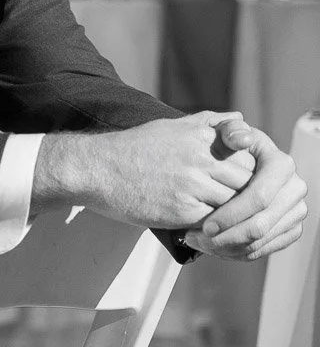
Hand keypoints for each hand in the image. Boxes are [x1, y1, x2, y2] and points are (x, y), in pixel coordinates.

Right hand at [33, 111, 256, 229]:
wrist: (96, 169)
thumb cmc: (133, 148)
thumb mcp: (172, 125)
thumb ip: (209, 122)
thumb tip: (240, 118)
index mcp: (201, 136)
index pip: (248, 157)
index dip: (249, 173)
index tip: (241, 183)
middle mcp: (200, 158)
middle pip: (246, 182)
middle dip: (245, 197)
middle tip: (240, 207)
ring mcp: (191, 185)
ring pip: (233, 205)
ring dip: (232, 215)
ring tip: (225, 221)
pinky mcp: (180, 211)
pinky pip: (213, 223)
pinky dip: (214, 228)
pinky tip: (205, 228)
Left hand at [184, 124, 307, 259]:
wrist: (238, 166)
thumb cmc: (228, 149)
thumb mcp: (225, 133)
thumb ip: (229, 130)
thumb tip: (242, 136)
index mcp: (282, 165)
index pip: (259, 197)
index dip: (231, 214)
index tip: (205, 225)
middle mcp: (294, 189)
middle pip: (260, 225)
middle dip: (225, 237)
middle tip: (195, 239)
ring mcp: (295, 211)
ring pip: (259, 241)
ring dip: (225, 247)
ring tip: (198, 242)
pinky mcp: (291, 229)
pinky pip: (263, 249)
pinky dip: (235, 252)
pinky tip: (213, 246)